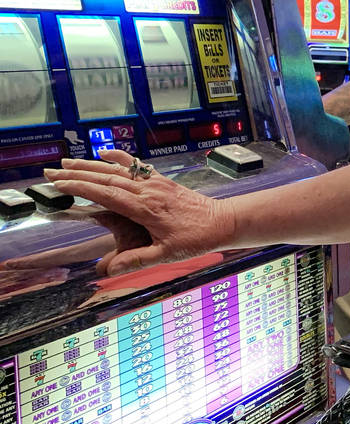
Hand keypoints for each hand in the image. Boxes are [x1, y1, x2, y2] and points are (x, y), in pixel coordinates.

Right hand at [38, 149, 232, 275]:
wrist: (224, 221)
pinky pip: (137, 166)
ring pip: (118, 170)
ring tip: (67, 162)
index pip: (106, 194)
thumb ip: (137, 260)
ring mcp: (156, 183)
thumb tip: (108, 270)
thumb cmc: (197, 238)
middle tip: (51, 172)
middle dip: (77, 174)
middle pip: (106, 178)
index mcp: (146, 208)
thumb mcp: (167, 255)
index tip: (59, 184)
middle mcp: (148, 191)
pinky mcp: (163, 181)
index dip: (81, 188)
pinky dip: (119, 158)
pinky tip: (105, 153)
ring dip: (91, 165)